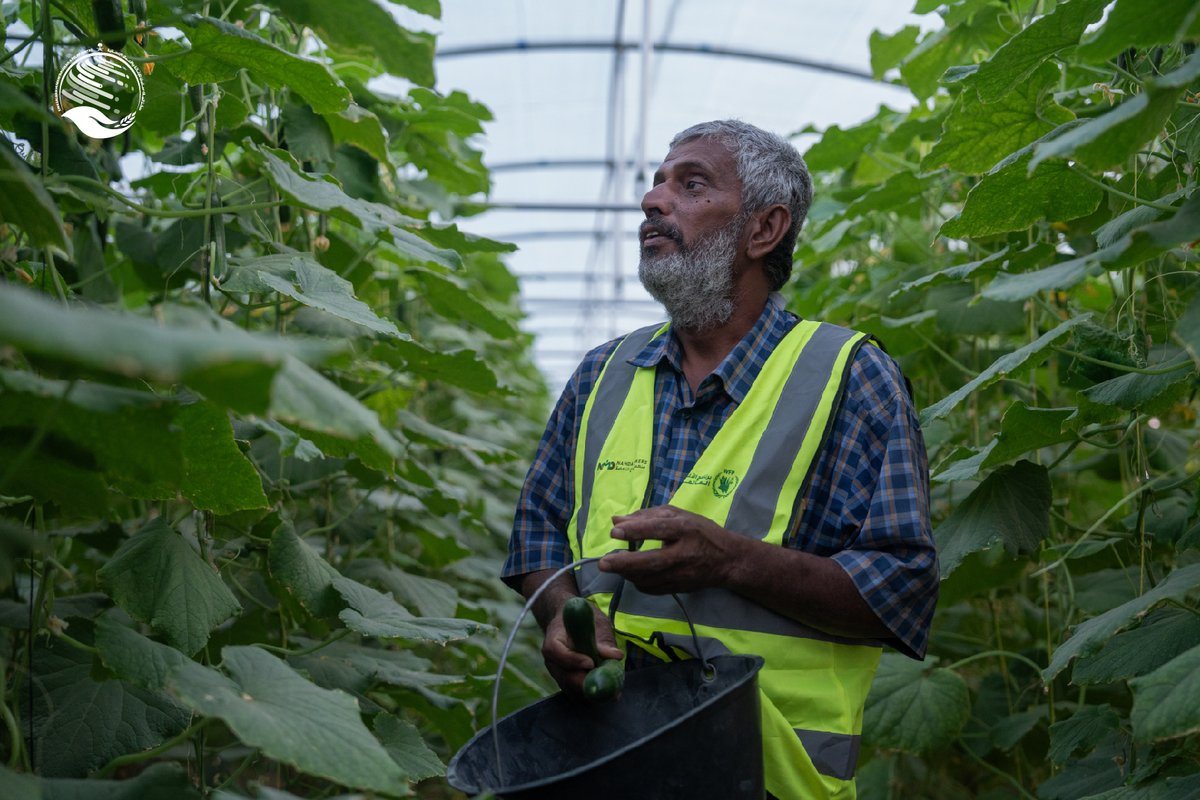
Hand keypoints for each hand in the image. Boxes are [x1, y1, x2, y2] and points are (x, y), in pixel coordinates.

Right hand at [542, 600, 622, 694]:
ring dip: (594, 689)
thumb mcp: (595, 624)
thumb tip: (616, 656)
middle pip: (565, 677)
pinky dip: (594, 693)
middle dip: (588, 682)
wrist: (574, 627)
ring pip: (573, 689)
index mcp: (553, 642)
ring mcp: (559, 676)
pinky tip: (611, 691)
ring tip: (615, 689)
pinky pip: (579, 694)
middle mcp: (552, 663)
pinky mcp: (568, 685)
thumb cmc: (585, 622)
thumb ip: (603, 641)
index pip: (557, 653)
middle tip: (610, 684)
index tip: (591, 663)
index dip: (573, 660)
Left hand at [597, 505, 740, 594]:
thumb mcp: (679, 515)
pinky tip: (631, 574)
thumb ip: (647, 516)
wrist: (727, 560)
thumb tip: (617, 520)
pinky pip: (651, 588)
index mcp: (686, 529)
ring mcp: (682, 574)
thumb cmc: (701, 532)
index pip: (658, 529)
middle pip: (651, 562)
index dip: (635, 531)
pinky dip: (637, 582)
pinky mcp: (679, 588)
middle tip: (603, 563)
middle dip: (623, 564)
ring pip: (648, 579)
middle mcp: (684, 553)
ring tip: (614, 565)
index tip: (614, 532)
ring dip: (627, 573)